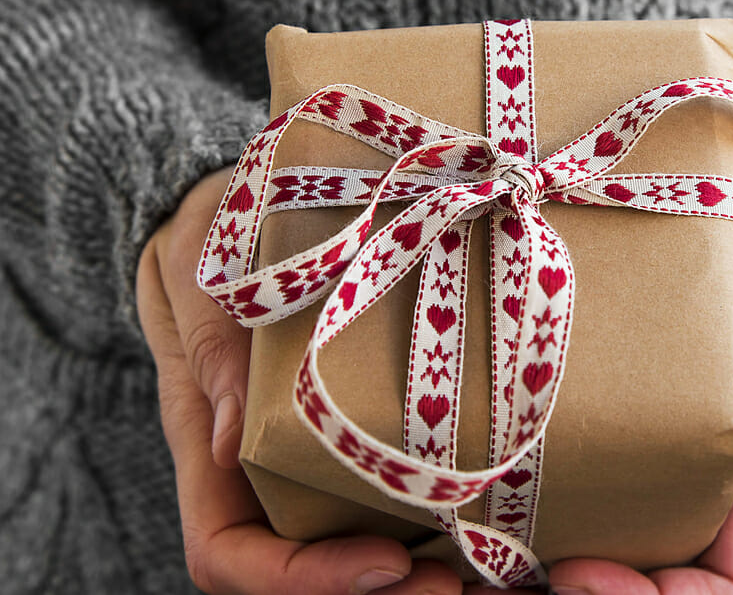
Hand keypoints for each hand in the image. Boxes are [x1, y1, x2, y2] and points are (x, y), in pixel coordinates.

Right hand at [136, 167, 462, 594]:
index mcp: (207, 441)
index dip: (299, 580)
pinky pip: (389, 474)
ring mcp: (307, 443)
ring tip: (495, 570)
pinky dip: (440, 504)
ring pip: (353, 534)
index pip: (228, 553)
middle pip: (304, 565)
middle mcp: (257, 462)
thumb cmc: (208, 236)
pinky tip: (498, 499)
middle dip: (379, 592)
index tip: (385, 561)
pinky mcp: (354, 413)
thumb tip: (236, 445)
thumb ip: (214, 349)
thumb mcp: (199, 275)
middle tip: (462, 588)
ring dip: (422, 564)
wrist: (235, 210)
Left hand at [465, 218, 732, 594]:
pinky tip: (474, 491)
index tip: (579, 573)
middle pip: (649, 579)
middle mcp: (702, 491)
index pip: (723, 587)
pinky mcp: (622, 419)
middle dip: (579, 591)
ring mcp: (658, 459)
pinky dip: (528, 498)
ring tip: (470, 559)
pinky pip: (582, 471)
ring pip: (606, 538)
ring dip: (538, 562)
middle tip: (502, 579)